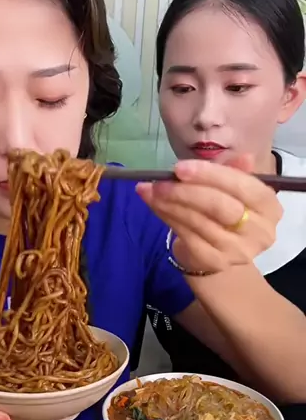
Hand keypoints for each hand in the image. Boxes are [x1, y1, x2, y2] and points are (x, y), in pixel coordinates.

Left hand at [136, 156, 282, 272]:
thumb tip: (243, 157)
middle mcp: (259, 232)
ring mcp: (237, 250)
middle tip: (160, 182)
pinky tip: (155, 205)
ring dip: (170, 204)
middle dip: (186, 192)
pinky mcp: (214, 262)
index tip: (180, 168)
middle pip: (220, 206)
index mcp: (269, 207)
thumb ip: (234, 172)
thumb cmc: (227, 213)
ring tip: (150, 190)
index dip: (211, 175)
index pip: (242, 186)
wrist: (219, 251)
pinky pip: (186, 235)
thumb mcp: (232, 188)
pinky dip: (167, 217)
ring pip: (198, 222)